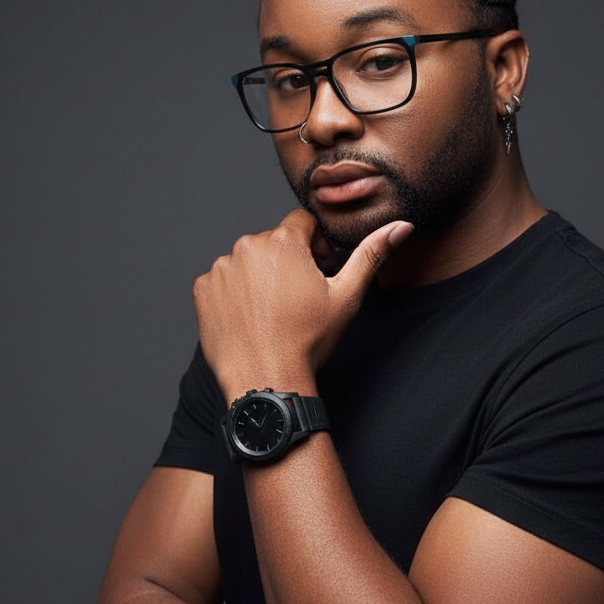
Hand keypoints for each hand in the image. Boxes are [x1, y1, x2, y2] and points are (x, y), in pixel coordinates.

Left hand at [192, 209, 412, 402]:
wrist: (266, 380)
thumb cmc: (308, 341)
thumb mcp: (347, 296)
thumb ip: (372, 254)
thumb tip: (400, 226)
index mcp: (283, 241)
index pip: (301, 223)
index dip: (315, 245)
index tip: (319, 271)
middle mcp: (246, 246)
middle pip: (273, 242)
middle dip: (287, 262)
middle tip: (299, 297)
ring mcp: (221, 268)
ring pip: (247, 261)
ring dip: (260, 277)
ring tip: (273, 311)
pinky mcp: (203, 290)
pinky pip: (222, 282)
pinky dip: (235, 294)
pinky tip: (251, 318)